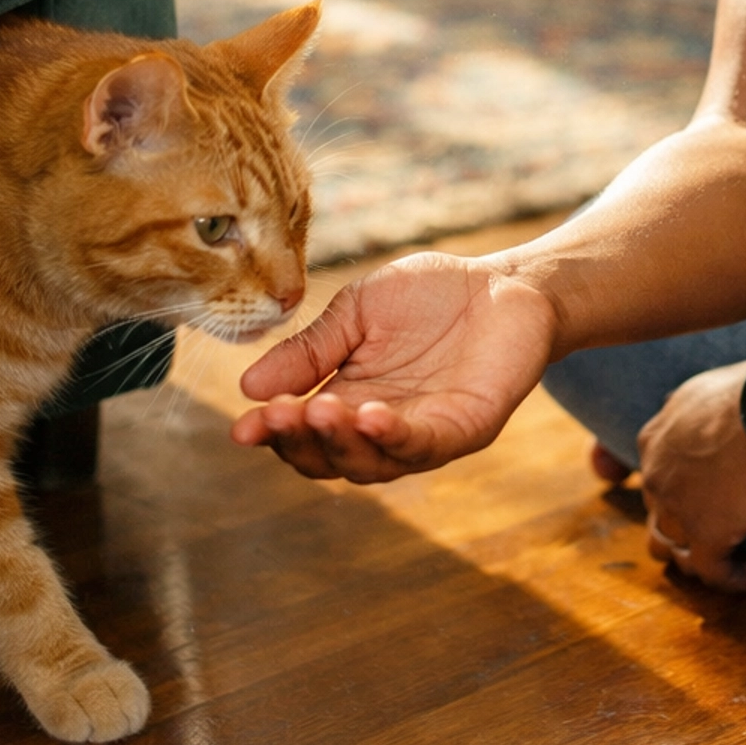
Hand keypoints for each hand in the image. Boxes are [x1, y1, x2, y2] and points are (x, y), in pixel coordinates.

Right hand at [230, 252, 555, 482]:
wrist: (504, 281)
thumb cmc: (430, 296)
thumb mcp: (355, 313)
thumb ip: (310, 350)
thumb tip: (249, 388)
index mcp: (348, 400)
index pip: (303, 435)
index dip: (272, 435)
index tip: (241, 429)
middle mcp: (382, 427)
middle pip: (331, 459)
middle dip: (299, 443)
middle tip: (277, 418)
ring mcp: (424, 434)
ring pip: (373, 462)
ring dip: (341, 442)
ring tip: (316, 412)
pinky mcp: (466, 428)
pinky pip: (424, 444)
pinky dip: (393, 435)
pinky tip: (369, 413)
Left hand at [636, 361, 745, 592]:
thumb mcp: (704, 389)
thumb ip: (687, 411)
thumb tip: (686, 415)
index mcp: (653, 441)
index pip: (655, 480)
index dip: (677, 494)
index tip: (707, 498)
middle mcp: (655, 476)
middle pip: (660, 517)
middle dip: (686, 527)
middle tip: (723, 530)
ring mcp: (676, 509)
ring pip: (675, 551)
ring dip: (702, 558)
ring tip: (736, 558)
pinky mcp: (706, 537)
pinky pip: (716, 574)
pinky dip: (738, 579)